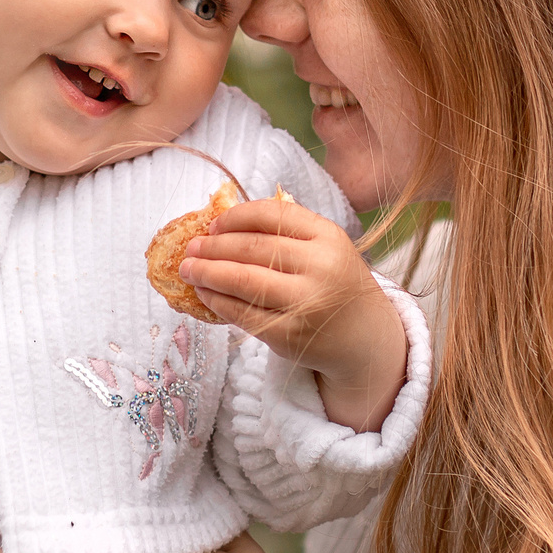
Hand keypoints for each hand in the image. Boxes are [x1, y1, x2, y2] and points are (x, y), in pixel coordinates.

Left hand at [179, 199, 405, 431]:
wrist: (364, 337)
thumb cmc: (335, 284)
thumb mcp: (326, 248)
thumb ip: (287, 232)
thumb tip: (223, 223)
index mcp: (329, 236)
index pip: (272, 215)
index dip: (235, 217)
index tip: (213, 224)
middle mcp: (320, 267)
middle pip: (252, 248)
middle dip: (213, 246)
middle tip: (190, 247)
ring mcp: (305, 303)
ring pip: (242, 280)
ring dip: (207, 273)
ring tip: (188, 269)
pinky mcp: (289, 334)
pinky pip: (242, 313)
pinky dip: (217, 301)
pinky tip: (205, 294)